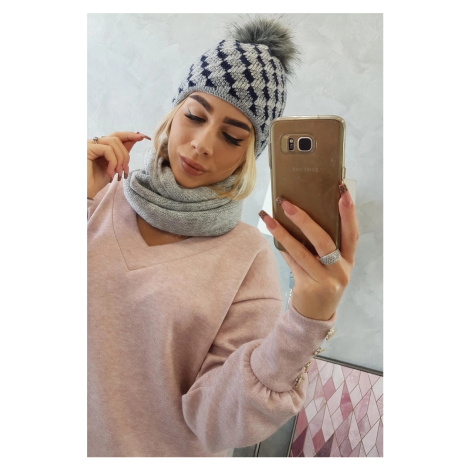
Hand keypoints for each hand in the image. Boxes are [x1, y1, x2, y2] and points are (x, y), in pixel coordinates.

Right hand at [87, 131, 150, 198]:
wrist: (85, 192)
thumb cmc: (97, 181)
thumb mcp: (114, 165)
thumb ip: (122, 152)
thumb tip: (136, 137)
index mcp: (99, 145)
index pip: (116, 136)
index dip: (129, 135)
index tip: (142, 137)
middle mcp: (93, 142)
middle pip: (117, 137)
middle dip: (126, 153)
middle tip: (125, 170)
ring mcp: (89, 144)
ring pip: (113, 142)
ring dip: (120, 158)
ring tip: (118, 173)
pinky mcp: (87, 149)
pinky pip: (107, 150)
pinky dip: (113, 161)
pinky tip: (110, 172)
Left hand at [259, 184, 358, 320]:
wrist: (315, 316)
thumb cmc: (323, 283)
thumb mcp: (330, 266)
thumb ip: (324, 246)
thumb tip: (302, 214)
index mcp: (349, 261)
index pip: (352, 233)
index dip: (349, 213)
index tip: (342, 191)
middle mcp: (340, 271)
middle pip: (324, 241)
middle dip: (305, 220)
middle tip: (287, 204)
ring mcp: (325, 281)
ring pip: (302, 252)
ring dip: (283, 233)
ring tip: (268, 217)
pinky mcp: (308, 288)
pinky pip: (292, 263)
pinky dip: (282, 248)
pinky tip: (272, 235)